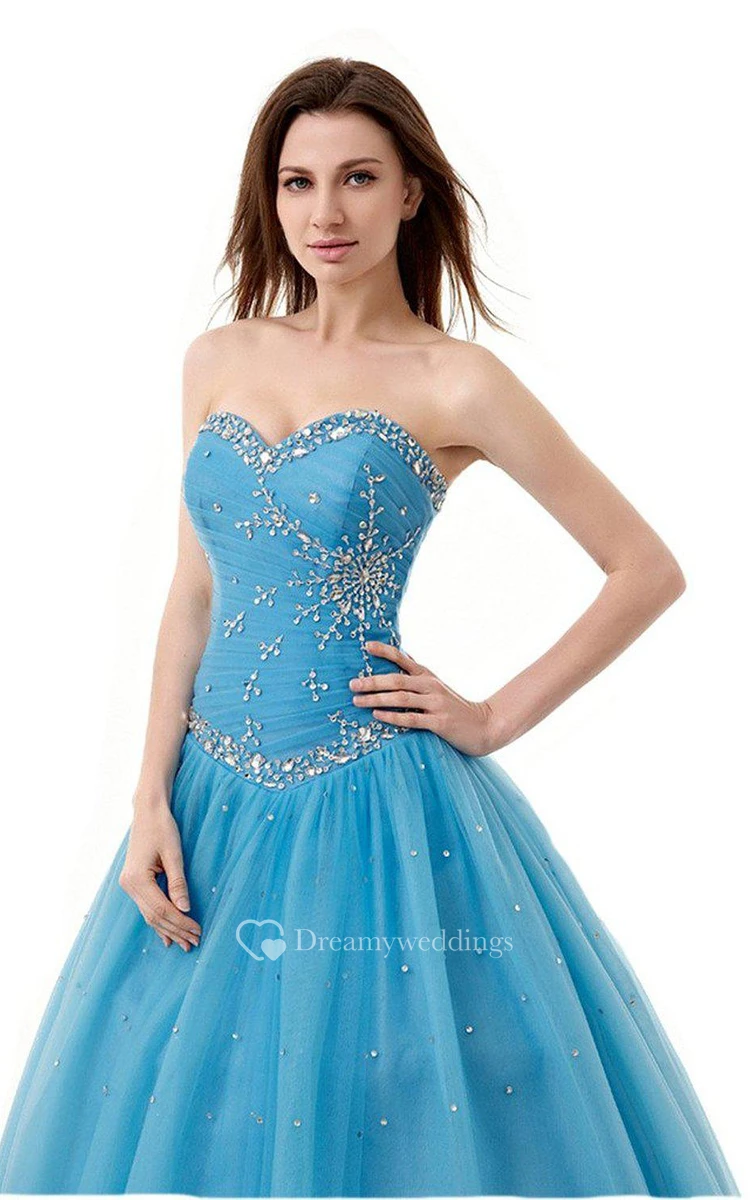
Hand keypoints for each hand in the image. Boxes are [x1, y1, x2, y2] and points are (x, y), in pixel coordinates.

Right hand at [119, 804, 201, 951]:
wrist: (147, 812)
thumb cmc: (162, 828)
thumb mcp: (174, 854)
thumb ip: (178, 882)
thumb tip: (185, 909)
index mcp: (137, 879)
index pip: (162, 909)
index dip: (181, 923)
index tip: (198, 931)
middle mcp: (129, 885)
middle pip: (154, 916)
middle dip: (176, 930)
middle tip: (194, 942)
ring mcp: (128, 885)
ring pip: (149, 915)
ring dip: (168, 929)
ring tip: (184, 943)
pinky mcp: (133, 883)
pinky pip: (146, 907)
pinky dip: (158, 920)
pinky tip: (166, 934)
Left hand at [350, 640, 498, 757]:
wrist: (484, 726)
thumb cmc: (454, 707)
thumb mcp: (436, 687)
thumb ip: (417, 677)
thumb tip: (396, 662)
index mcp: (428, 676)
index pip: (403, 659)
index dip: (385, 651)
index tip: (366, 646)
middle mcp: (431, 686)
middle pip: (396, 679)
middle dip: (371, 681)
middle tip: (351, 684)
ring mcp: (436, 704)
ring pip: (400, 698)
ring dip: (376, 699)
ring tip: (357, 701)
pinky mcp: (439, 723)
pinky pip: (411, 719)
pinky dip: (392, 717)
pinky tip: (377, 716)